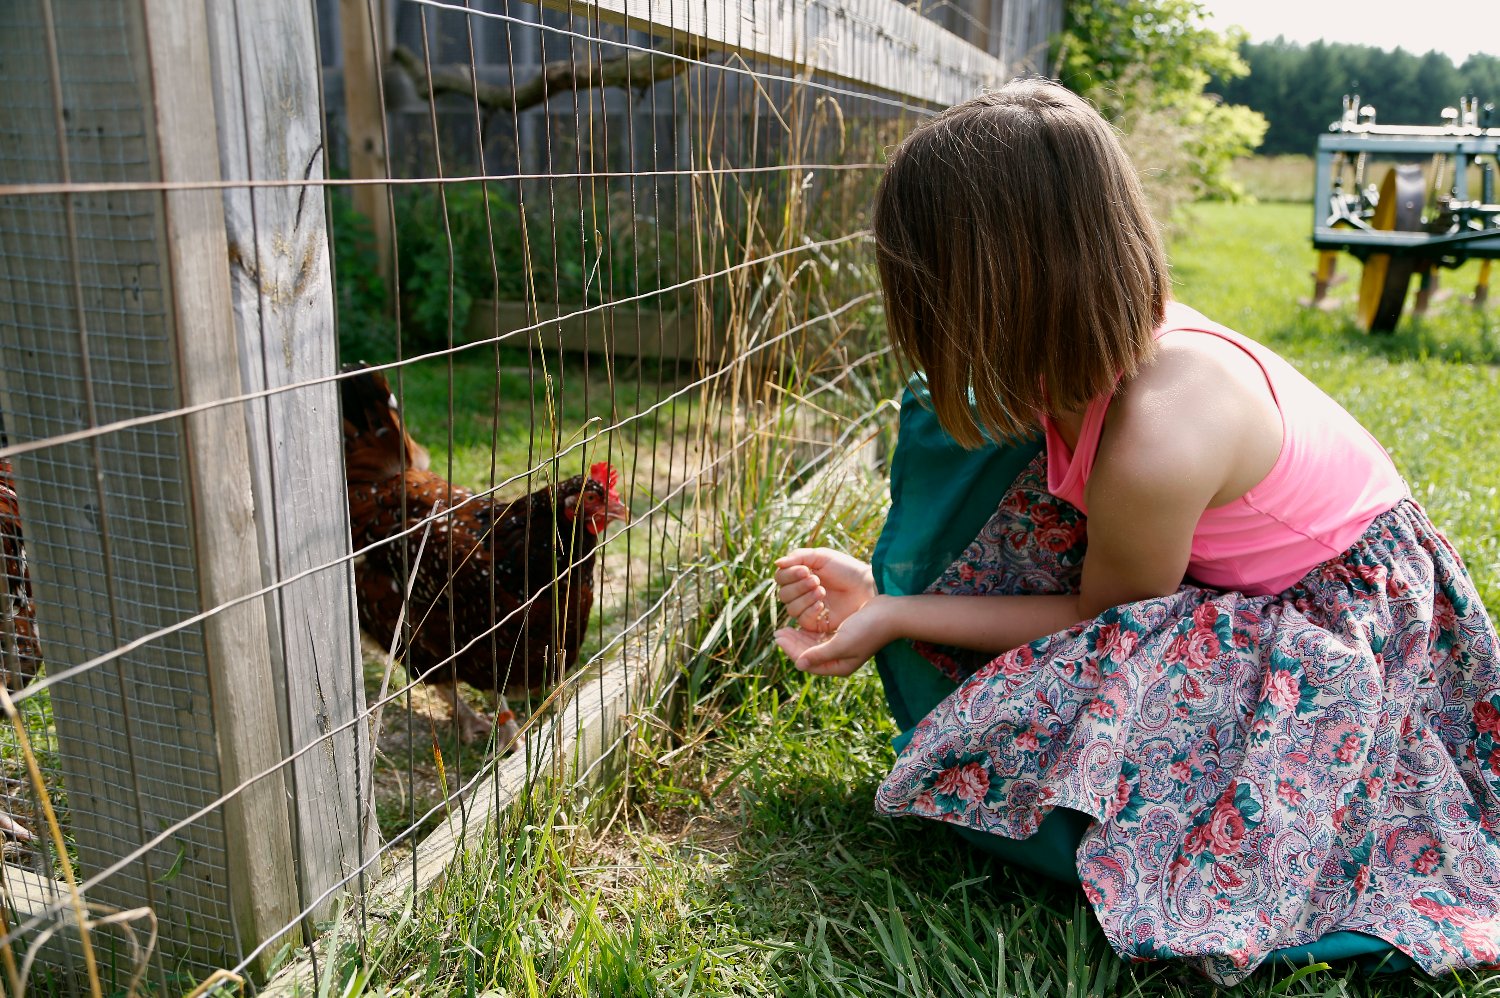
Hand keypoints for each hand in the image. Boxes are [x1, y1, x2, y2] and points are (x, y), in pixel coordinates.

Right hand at [773, 548, 875, 633]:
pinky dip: (809, 610)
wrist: (867, 586)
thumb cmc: (846, 569)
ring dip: (804, 598)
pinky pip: (803, 621)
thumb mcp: (822, 557)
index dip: (789, 575)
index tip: (805, 570)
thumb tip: (776, 563)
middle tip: (816, 580)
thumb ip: (798, 557)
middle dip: (798, 586)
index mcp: (800, 577)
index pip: (781, 578)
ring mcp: (809, 610)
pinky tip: (822, 603)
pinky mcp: (818, 624)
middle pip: (783, 595)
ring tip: (821, 590)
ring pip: (791, 608)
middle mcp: (802, 594)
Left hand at [774, 596, 895, 676]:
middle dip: (792, 643)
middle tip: (778, 631)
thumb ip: (819, 654)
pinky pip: (821, 637)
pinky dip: (810, 631)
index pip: (808, 662)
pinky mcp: (845, 636)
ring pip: (813, 645)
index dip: (791, 649)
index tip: (779, 635)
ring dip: (799, 636)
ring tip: (785, 627)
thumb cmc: (868, 628)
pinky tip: (801, 623)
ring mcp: (842, 648)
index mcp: (839, 666)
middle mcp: (839, 660)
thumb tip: (798, 664)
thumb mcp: (841, 642)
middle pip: (809, 654)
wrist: (891, 613)